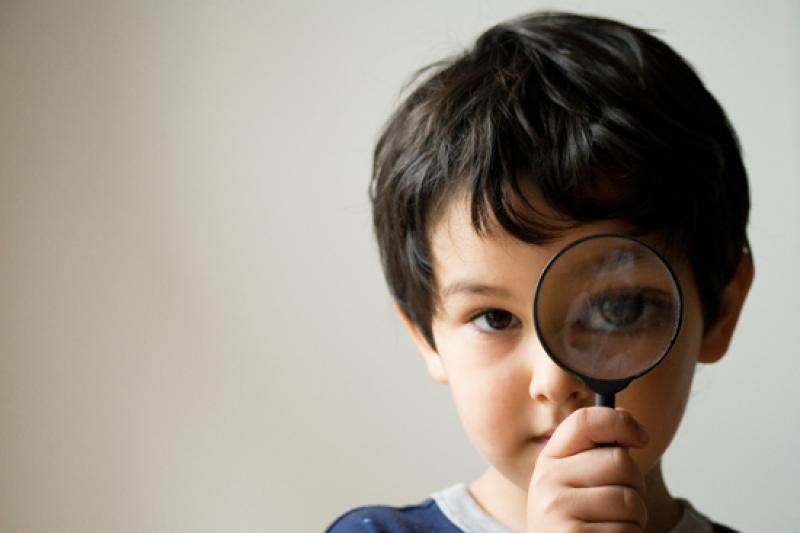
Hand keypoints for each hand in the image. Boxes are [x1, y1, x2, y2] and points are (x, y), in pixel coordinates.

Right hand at [527, 407, 649, 531]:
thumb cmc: (577, 522)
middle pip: (620, 461)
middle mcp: (546, 480)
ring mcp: (556, 510)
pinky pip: (626, 530)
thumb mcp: (576, 483)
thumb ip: (595, 452)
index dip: (621, 422)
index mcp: (549, 459)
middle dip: (635, 484)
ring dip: (635, 518)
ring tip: (612, 526)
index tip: (641, 437)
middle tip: (620, 503)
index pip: (584, 421)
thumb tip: (623, 415)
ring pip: (630, 499)